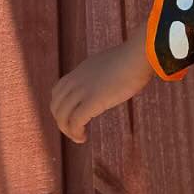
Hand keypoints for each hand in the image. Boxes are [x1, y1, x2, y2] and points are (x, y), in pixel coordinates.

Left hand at [50, 26, 151, 141]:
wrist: (137, 56)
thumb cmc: (132, 59)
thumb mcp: (110, 64)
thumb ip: (103, 74)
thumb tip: (111, 80)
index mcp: (79, 71)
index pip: (57, 91)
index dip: (60, 107)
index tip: (71, 116)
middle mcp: (76, 81)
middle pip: (56, 105)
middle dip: (61, 121)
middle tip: (74, 131)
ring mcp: (83, 90)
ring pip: (62, 116)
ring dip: (67, 130)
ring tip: (78, 137)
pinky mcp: (92, 101)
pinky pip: (75, 121)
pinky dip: (76, 132)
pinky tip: (83, 137)